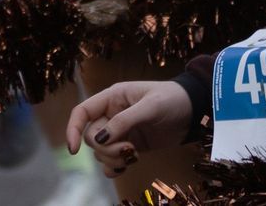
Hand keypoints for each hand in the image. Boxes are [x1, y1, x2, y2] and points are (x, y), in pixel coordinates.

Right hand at [65, 80, 191, 177]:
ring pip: (100, 152)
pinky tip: (129, 164)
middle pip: (92, 138)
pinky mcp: (129, 146)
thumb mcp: (150, 106)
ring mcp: (120, 132)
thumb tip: (100, 139)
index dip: (72, 129)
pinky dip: (115, 167)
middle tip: (129, 149)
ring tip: (134, 155)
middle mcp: (112, 114)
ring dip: (113, 158)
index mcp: (112, 98)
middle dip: (107, 148)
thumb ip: (124, 121)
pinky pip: (111, 162)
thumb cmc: (172, 100)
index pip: (82, 112)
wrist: (193, 112)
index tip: (74, 151)